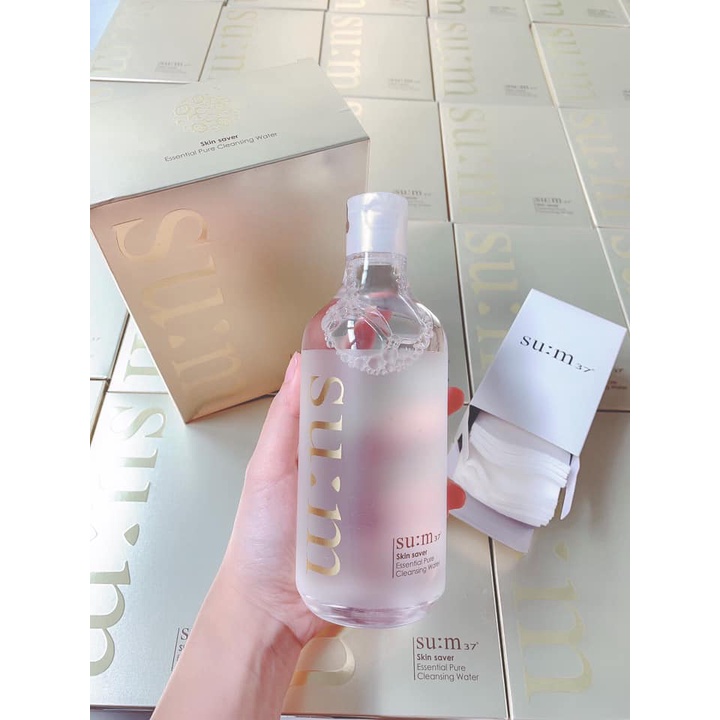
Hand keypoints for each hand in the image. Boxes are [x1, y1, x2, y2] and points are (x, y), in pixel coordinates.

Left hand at [220, 353, 465, 648]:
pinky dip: (436, 505)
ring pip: (409, 472)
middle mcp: (348, 473)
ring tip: (448, 452)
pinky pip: (416, 515)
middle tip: (443, 400)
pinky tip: (447, 501)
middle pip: (390, 436)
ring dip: (433, 459)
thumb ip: (285, 420)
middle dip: (419, 416)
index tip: (403, 361)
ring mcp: (368, 505)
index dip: (380, 383)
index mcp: (321, 450)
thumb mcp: (268, 469)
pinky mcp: (383, 538)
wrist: (269, 610)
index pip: (355, 407)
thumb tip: (298, 362)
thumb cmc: (260, 535)